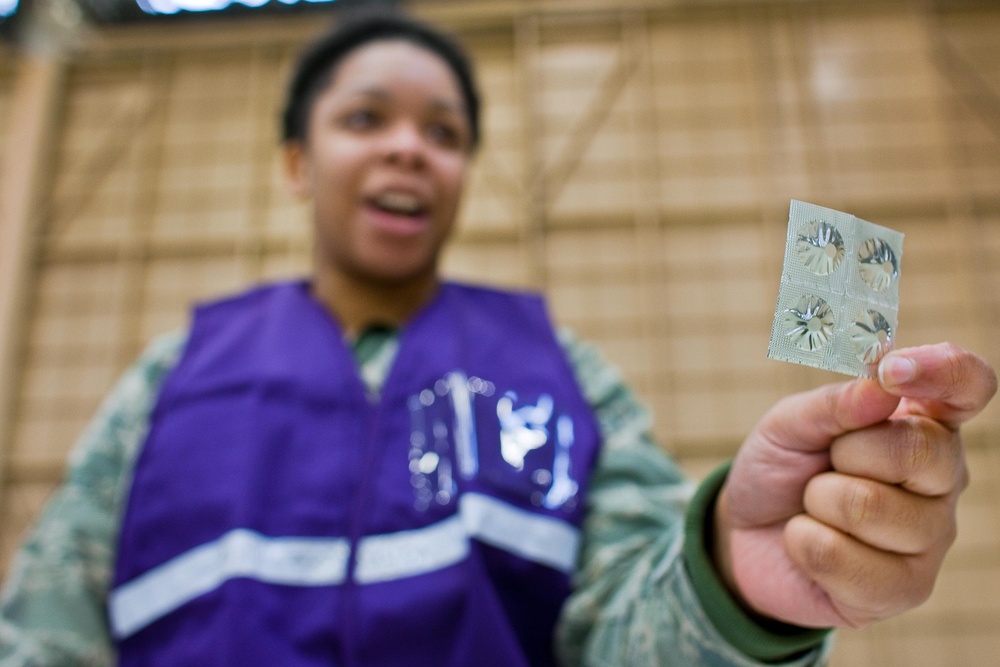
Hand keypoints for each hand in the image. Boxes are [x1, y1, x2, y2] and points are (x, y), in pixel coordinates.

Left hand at [715, 343, 996, 628]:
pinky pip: (840, 558)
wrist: (745, 534)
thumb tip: (880, 388)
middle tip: (826, 464)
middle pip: (919, 450)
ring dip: (817, 502)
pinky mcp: (904, 588)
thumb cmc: (782, 470)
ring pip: (868, 506)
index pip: (968, 386)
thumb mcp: (790, 424)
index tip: (892, 370)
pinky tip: (809, 543)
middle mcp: (942, 480)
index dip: (942, 371)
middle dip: (847, 451)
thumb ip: (832, 404)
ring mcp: (930, 538)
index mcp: (924, 423)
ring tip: (815, 507)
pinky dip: (803, 543)